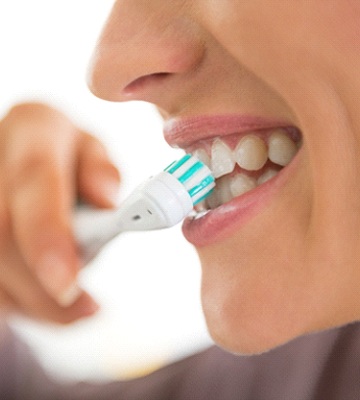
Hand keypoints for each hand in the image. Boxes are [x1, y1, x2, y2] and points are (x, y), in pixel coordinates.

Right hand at [0, 103, 119, 322]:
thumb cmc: (68, 159)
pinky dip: (17, 300)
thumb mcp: (93, 153)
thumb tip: (106, 200)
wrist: (28, 154)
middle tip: (81, 306)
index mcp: (33, 129)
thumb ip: (101, 172)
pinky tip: (41, 297)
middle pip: (0, 232)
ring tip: (71, 305)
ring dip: (29, 299)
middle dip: (37, 286)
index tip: (69, 284)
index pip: (34, 181)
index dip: (47, 236)